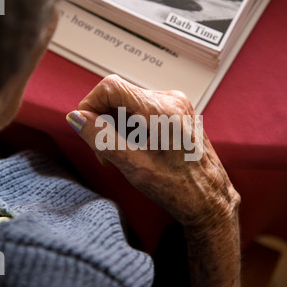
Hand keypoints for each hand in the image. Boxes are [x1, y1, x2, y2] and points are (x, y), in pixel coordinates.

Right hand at [69, 75, 239, 232]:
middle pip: (118, 96)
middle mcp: (172, 99)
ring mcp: (176, 103)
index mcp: (162, 111)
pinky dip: (130, 127)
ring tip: (124, 156)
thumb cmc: (179, 189)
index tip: (87, 130)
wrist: (210, 199)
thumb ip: (102, 139)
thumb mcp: (135, 166)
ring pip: (128, 103)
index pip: (111, 87)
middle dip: (104, 122)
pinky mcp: (176, 110)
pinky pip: (141, 109)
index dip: (90, 105)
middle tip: (106, 155)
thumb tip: (76, 117)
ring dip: (117, 127)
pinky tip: (136, 149)